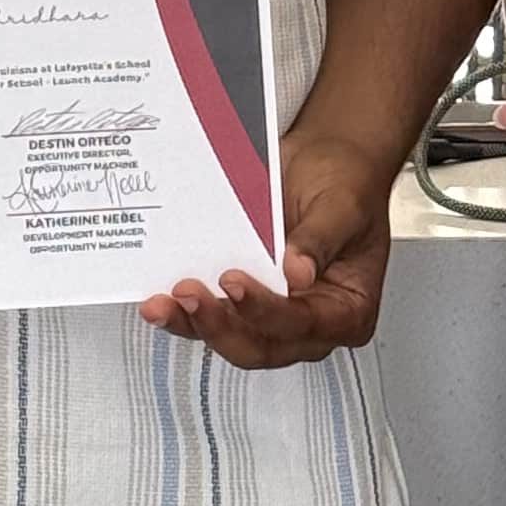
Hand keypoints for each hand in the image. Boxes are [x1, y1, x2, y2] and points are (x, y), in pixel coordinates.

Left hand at [139, 133, 392, 369]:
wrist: (326, 160)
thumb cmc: (345, 184)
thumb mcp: (343, 205)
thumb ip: (321, 239)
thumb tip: (297, 273)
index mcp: (345, 311)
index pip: (302, 323)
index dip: (265, 311)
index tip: (233, 284)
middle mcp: (308, 323)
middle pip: (260, 345)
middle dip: (219, 326)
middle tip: (188, 294)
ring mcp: (272, 314)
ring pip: (230, 337)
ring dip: (193, 324)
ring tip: (160, 305)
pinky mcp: (241, 300)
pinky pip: (213, 314)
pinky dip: (185, 312)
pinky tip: (160, 299)